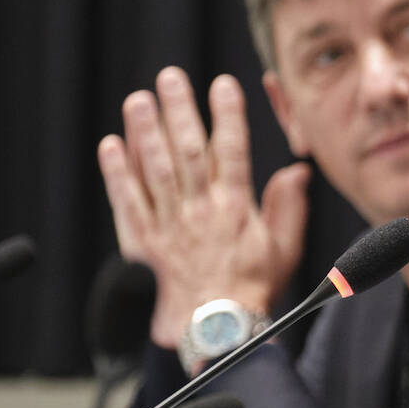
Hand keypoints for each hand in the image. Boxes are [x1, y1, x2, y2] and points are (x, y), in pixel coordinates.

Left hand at [96, 66, 310, 348]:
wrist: (214, 330)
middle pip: (188, 150)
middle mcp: (200, 211)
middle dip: (180, 110)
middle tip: (170, 77)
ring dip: (145, 131)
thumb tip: (296, 172)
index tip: (222, 85)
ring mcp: (168, 224)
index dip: (228, 115)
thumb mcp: (285, 249)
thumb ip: (288, 208)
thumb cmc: (250, 291)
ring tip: (138, 99)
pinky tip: (112, 145)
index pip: (233, 151)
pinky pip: (127, 201)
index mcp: (236, 209)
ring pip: (154, 169)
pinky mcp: (142, 241)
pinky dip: (117, 172)